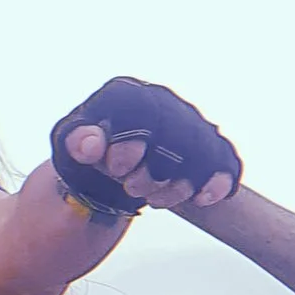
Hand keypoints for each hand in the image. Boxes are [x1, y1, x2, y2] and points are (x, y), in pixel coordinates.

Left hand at [51, 79, 239, 218]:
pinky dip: (217, 181)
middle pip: (175, 135)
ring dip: (177, 185)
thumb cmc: (90, 146)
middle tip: (131, 188)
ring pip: (200, 153)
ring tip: (152, 198)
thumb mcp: (70, 142)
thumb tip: (90, 146)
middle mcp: (163, 102)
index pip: (141, 111)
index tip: (116, 169)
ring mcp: (189, 123)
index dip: (131, 143)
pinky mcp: (208, 147)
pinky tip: (202, 198)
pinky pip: (224, 161)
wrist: (108, 160)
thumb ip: (76, 141)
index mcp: (127, 95)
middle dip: (153, 173)